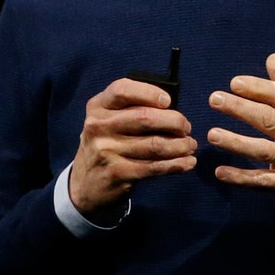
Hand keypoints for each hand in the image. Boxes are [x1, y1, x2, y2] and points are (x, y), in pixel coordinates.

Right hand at [70, 78, 197, 215]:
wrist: (84, 184)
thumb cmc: (106, 144)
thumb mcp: (107, 121)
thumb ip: (130, 109)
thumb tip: (172, 106)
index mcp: (98, 106)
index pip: (122, 90)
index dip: (149, 92)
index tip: (168, 101)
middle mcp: (99, 126)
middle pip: (144, 117)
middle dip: (174, 121)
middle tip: (186, 127)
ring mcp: (107, 151)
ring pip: (154, 144)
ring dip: (180, 145)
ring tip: (190, 145)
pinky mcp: (118, 173)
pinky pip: (155, 167)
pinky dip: (177, 164)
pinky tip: (188, 162)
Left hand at [207, 53, 274, 215]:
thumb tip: (272, 57)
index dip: (259, 88)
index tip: (234, 82)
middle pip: (270, 120)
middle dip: (241, 108)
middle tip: (215, 99)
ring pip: (264, 151)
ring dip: (236, 142)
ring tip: (212, 134)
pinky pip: (262, 181)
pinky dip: (241, 178)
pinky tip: (220, 172)